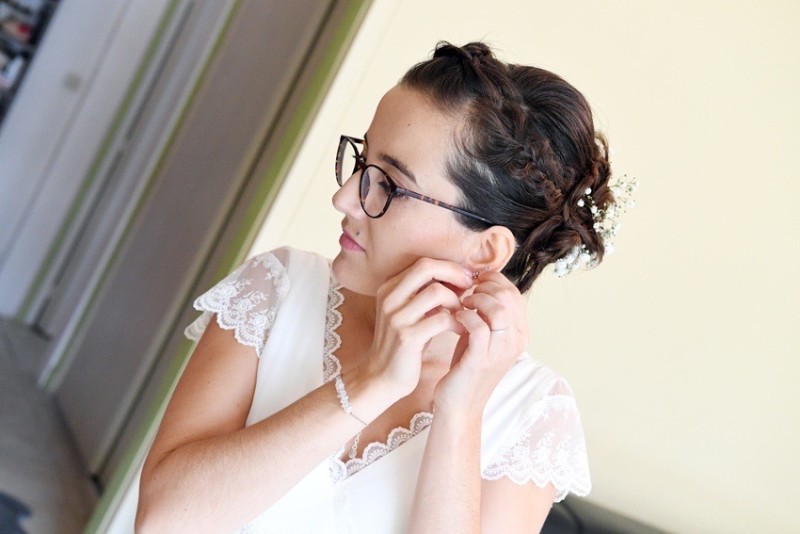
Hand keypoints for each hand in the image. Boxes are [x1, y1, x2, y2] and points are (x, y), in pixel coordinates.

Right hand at [359, 258, 473, 399]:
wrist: (380, 377)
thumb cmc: (402, 346)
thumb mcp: (410, 314)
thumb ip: (426, 296)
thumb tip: (459, 278)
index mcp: (389, 289)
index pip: (422, 264)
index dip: (448, 267)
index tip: (464, 279)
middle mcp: (389, 299)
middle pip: (426, 268)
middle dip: (454, 274)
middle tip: (469, 287)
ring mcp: (396, 318)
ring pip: (436, 292)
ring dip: (456, 301)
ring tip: (462, 314)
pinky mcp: (407, 337)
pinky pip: (441, 319)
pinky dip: (456, 322)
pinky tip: (461, 330)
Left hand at [433, 271, 526, 415]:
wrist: (459, 403)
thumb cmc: (466, 365)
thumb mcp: (482, 335)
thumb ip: (486, 313)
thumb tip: (478, 283)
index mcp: (519, 334)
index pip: (515, 294)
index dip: (495, 281)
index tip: (475, 280)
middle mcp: (514, 342)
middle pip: (509, 297)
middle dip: (485, 286)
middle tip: (468, 290)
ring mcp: (499, 352)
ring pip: (499, 310)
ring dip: (477, 299)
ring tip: (463, 303)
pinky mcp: (480, 360)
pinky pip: (479, 327)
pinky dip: (466, 316)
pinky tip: (456, 317)